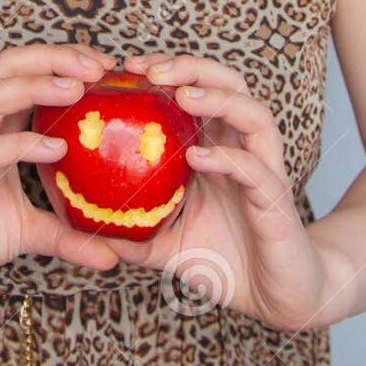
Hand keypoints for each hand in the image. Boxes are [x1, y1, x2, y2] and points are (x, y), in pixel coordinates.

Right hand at [0, 42, 120, 292]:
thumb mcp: (26, 231)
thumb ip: (67, 235)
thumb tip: (113, 256)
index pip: (27, 74)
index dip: (65, 61)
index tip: (108, 68)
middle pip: (9, 66)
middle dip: (54, 56)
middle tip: (99, 66)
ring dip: (36, 83)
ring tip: (77, 87)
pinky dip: (21, 144)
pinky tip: (56, 147)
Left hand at [100, 51, 343, 330]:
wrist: (275, 297)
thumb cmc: (226, 262)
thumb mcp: (167, 246)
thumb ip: (134, 234)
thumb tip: (89, 229)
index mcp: (216, 148)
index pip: (196, 91)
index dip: (166, 72)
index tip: (126, 68)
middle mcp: (242, 149)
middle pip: (228, 85)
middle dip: (190, 69)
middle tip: (149, 70)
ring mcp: (262, 171)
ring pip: (252, 113)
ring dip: (217, 98)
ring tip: (181, 95)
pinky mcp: (276, 200)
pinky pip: (255, 169)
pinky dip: (227, 158)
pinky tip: (198, 156)